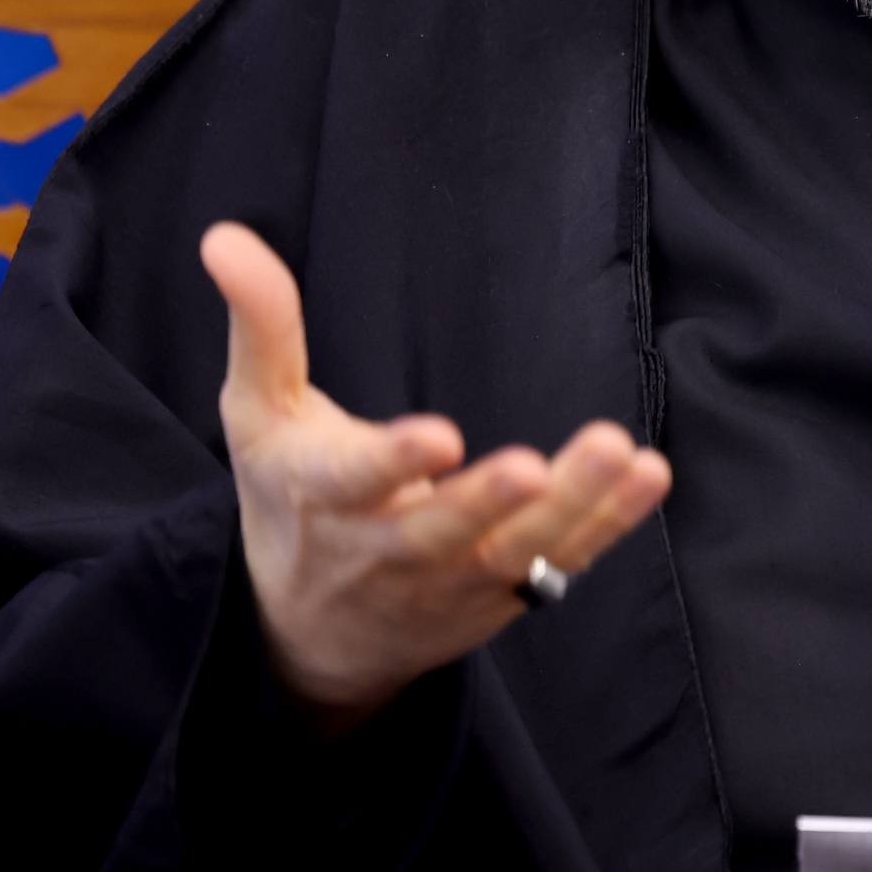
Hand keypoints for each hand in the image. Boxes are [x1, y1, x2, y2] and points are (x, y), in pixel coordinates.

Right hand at [200, 221, 672, 732]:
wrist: (309, 636)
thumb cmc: (287, 499)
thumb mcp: (258, 414)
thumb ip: (260, 326)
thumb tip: (223, 235)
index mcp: (321, 497)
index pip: (353, 483)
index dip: (392, 463)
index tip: (437, 437)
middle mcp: (386, 551)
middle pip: (443, 531)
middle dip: (487, 501)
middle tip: (533, 465)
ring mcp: (449, 583)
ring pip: (514, 553)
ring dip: (573, 509)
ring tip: (623, 454)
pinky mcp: (498, 598)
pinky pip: (559, 566)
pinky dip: (606, 526)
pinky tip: (647, 476)